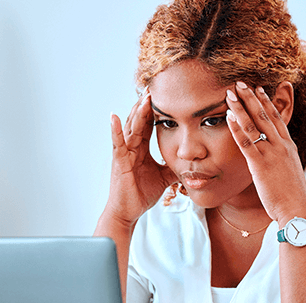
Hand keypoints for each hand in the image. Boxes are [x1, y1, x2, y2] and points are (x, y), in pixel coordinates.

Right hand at [103, 89, 177, 226]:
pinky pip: (117, 143)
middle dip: (147, 105)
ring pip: (131, 128)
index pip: (149, 125)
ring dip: (137, 112)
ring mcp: (124, 153)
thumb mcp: (164, 178)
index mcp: (141, 149)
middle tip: (157, 88)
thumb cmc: (141, 194)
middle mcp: (131, 148)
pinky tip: (113, 116)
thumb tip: (192, 163)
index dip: (156, 111)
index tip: (165, 96)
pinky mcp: (119, 162)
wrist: (128, 212)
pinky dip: (115, 130)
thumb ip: (174, 168)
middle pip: (140, 121)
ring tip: (144, 96)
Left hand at [225, 82, 305, 222]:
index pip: (277, 118)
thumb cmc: (292, 195)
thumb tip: (275, 157)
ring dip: (241, 107)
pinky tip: (228, 117)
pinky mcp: (260, 164)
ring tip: (230, 93)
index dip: (267, 102)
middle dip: (251, 97)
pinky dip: (237, 127)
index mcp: (288, 146)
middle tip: (240, 82)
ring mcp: (271, 153)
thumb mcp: (289, 171)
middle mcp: (281, 145)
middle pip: (264, 115)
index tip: (259, 88)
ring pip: (254, 124)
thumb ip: (281, 160)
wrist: (297, 209)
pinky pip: (246, 142)